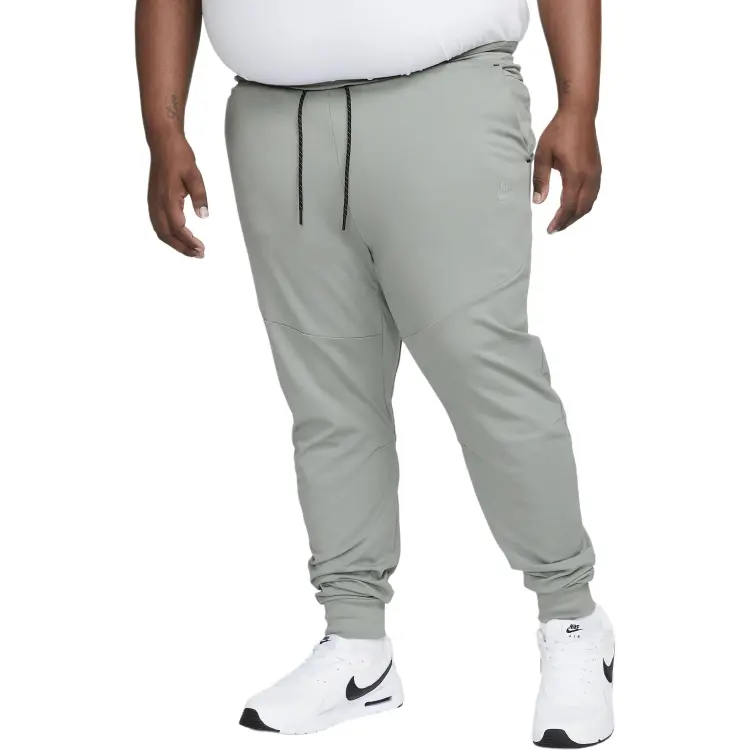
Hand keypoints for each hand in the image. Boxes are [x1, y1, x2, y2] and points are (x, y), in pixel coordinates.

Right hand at [147, 136, 208, 257]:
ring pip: (160, 231)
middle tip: (199, 254)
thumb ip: (199, 196)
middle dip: (182, 248)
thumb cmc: (179, 157)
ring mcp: (153, 203)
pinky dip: (167, 236)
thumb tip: (204, 216)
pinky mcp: (153, 201)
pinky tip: (178, 238)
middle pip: (167, 235)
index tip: (201, 249)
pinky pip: (157, 224)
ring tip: (191, 250)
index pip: (178, 228)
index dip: (189, 241)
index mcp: (168, 199)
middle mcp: (157, 203)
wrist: (163, 143)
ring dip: (175, 244)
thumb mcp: (195, 176)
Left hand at [533, 110, 600, 233]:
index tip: (550, 229)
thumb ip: (540, 180)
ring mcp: (595, 172)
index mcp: (575, 175)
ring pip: (590, 202)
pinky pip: (594, 193)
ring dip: (577, 214)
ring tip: (564, 220)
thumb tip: (538, 201)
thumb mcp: (543, 156)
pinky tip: (575, 205)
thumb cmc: (559, 131)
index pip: (568, 206)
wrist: (579, 113)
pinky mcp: (597, 168)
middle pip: (581, 209)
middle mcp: (589, 176)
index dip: (560, 221)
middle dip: (568, 221)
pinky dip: (585, 204)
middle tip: (555, 229)